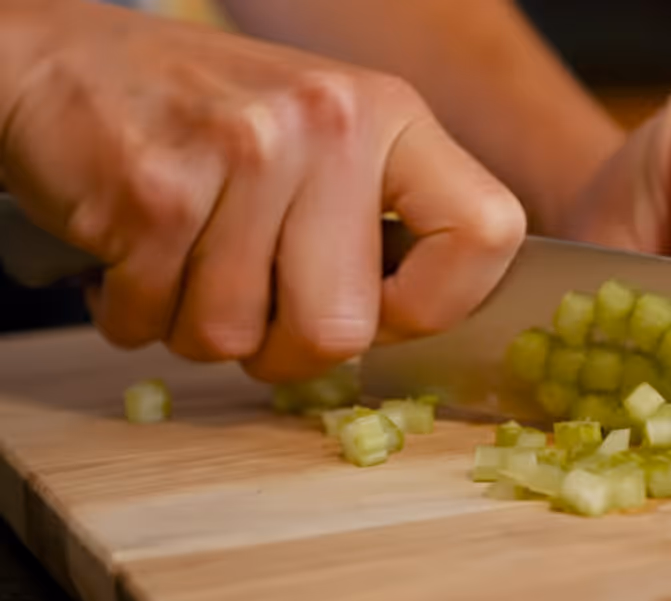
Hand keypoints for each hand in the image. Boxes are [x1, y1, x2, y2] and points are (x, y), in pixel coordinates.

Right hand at [0, 2, 523, 381]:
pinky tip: (136, 258)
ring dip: (200, 331)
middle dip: (289, 351)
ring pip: (235, 339)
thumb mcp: (329, 137)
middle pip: (344, 328)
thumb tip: (420, 330)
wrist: (64, 60)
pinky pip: (156, 324)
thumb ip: (381, 221)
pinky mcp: (154, 191)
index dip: (439, 305)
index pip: (487, 236)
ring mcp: (241, 154)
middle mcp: (327, 124)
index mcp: (390, 115)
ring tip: (186, 265)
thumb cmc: (211, 118)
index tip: (390, 311)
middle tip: (259, 313)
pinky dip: (135, 317)